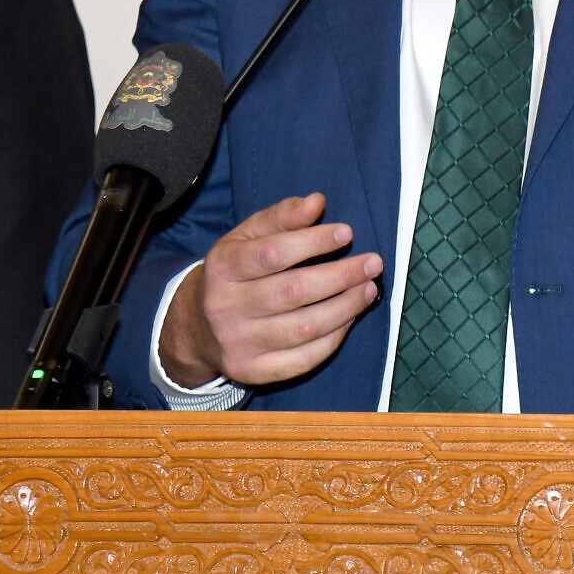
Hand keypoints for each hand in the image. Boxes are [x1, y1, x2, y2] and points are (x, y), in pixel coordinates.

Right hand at [157, 193, 382, 388]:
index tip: (347, 232)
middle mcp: (225, 307)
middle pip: (294, 291)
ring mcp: (238, 344)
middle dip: (342, 276)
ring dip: (346, 307)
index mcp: (222, 267)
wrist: (199, 328)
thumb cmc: (236, 273)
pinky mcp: (252, 372)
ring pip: (304, 328)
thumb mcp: (247, 237)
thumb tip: (317, 202)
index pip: (272, 253)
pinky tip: (349, 318)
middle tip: (373, 263)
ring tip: (368, 288)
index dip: (314, 242)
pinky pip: (304, 359)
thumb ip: (281, 217)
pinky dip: (334, 338)